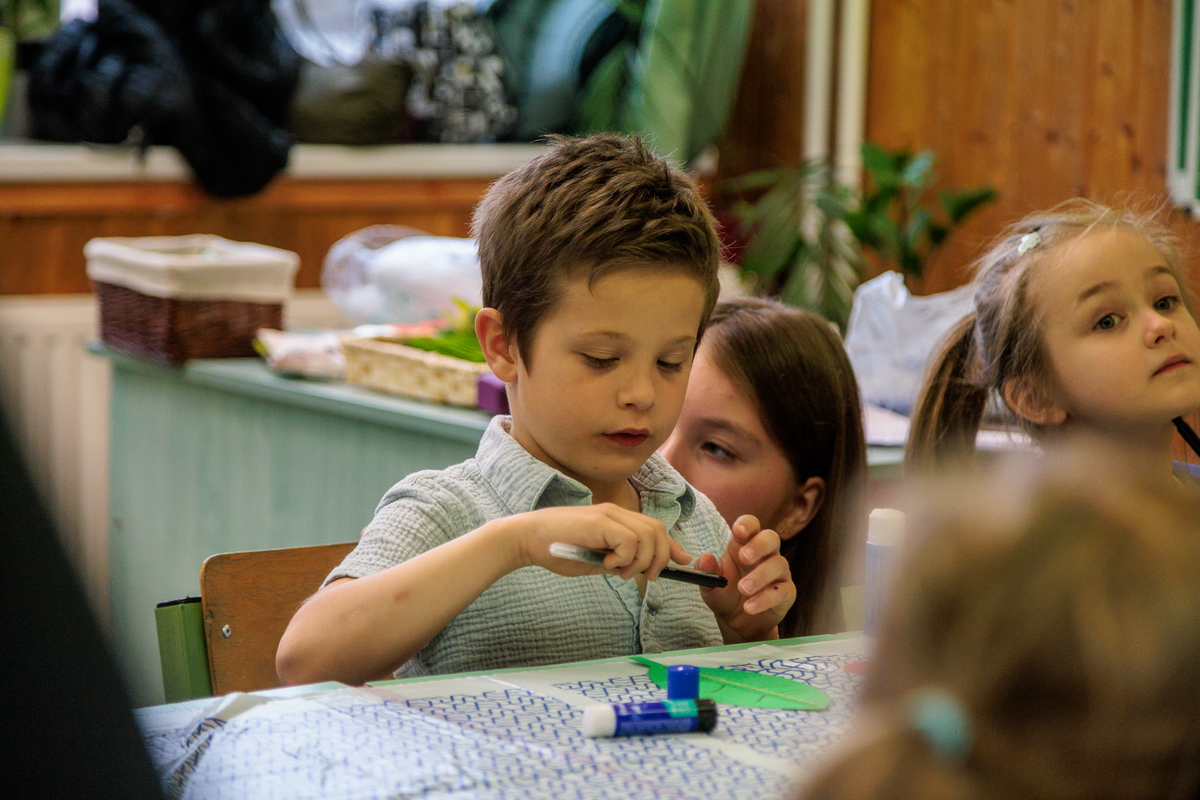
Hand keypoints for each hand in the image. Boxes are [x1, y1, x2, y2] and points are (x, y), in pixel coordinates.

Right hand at [511, 504, 692, 580]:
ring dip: (639, 560)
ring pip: (647, 536)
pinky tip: (605, 565)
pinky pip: (629, 541)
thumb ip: (616, 561)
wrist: (527, 539)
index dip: (672, 546)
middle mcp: (616, 512)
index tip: (682, 562)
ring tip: (618, 571)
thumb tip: (638, 570)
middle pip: (657, 530)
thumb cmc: (556, 550)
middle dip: (660, 557)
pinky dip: (623, 558)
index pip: (654, 528)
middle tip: (646, 577)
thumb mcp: (593, 559)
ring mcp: (608, 514)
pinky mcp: (600, 522)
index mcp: (616, 519)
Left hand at [696, 515, 794, 642]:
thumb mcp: (710, 585)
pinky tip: (750, 606)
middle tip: (744, 558)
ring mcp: (778, 572)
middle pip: (771, 538)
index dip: (747, 525)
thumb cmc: (725, 595)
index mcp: (744, 545)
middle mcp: (765, 555)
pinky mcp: (786, 592)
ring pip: (779, 564)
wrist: (737, 623)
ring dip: (760, 575)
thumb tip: (706, 558)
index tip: (738, 531)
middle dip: (759, 545)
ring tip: (743, 589)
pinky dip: (766, 599)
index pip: (751, 526)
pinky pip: (783, 590)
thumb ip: (707, 571)